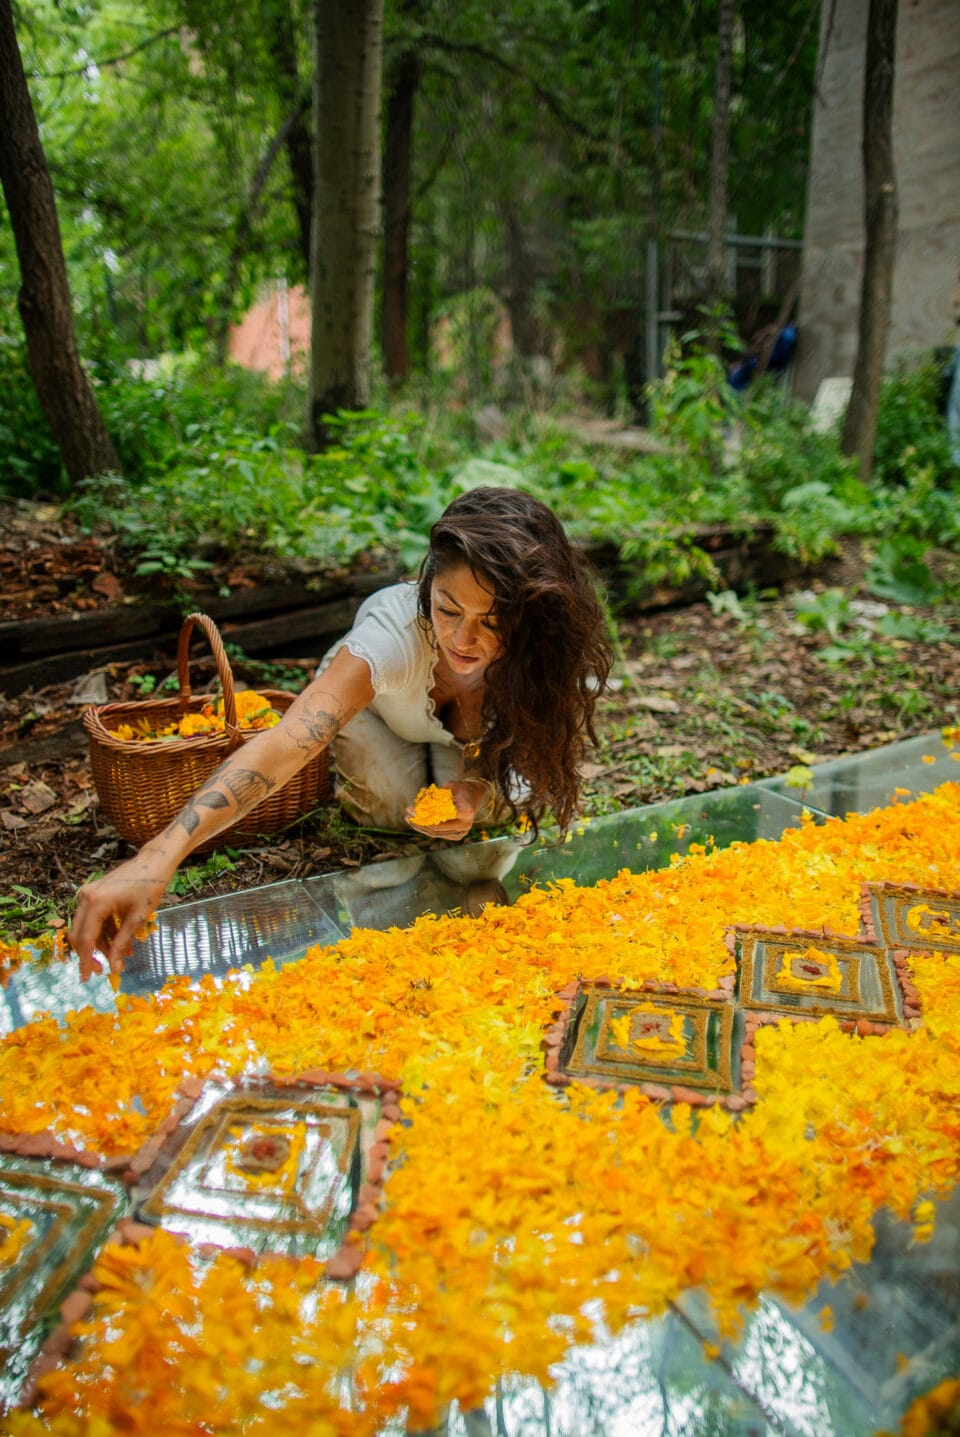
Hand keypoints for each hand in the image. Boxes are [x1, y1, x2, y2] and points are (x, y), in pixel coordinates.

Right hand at [70, 848, 175, 981]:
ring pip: (87, 927)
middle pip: (80, 934)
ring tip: (120, 956)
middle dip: (89, 954)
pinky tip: (121, 941)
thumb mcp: (137, 918)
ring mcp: (89, 893)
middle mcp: (86, 897)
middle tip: (101, 970)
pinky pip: (94, 917)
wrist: (154, 861)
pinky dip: (105, 931)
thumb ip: (123, 944)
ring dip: (100, 943)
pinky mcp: (95, 893)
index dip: (86, 960)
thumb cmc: (149, 887)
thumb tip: (115, 968)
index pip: (86, 939)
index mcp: (96, 903)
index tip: (87, 977)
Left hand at [404, 780, 483, 841]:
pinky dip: (427, 829)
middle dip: (419, 821)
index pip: (440, 815)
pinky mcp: (458, 836)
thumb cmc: (461, 788)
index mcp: (466, 810)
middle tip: (407, 815)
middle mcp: (466, 824)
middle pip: (437, 827)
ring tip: (408, 819)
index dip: (423, 813)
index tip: (411, 808)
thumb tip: (421, 792)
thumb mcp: (449, 785)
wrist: (475, 796)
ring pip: (436, 833)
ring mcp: (462, 832)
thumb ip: (436, 792)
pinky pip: (439, 834)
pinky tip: (416, 823)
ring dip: (420, 827)